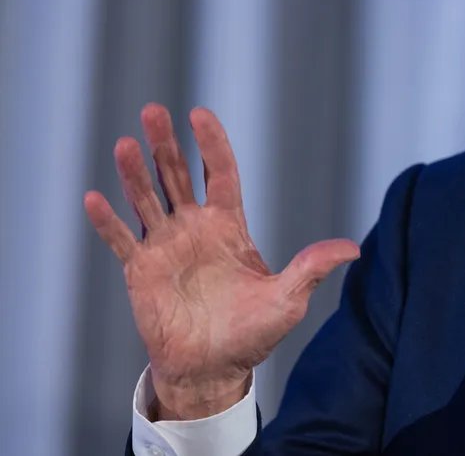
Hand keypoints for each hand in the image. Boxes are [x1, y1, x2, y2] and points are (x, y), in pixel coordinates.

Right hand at [84, 104, 359, 419]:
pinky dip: (107, 222)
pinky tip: (94, 198)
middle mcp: (194, 229)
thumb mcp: (288, 299)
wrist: (214, 369)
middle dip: (166, 145)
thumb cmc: (253, 334)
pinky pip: (120, 241)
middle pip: (177, 176)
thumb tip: (354, 249)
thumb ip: (312, 268)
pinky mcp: (140, 272)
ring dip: (134, 173)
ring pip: (146, 200)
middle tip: (153, 111)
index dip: (211, 145)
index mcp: (229, 226)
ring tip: (124, 144)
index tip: (199, 114)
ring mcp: (165, 247)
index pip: (220, 174)